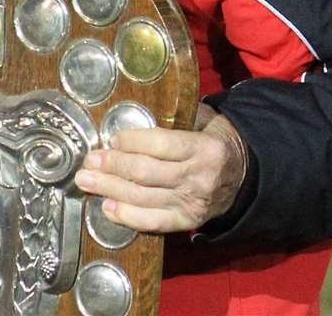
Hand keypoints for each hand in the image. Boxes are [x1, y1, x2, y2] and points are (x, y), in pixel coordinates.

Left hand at [74, 103, 247, 233]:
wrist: (245, 177)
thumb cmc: (214, 141)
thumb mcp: (205, 120)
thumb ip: (177, 115)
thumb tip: (133, 109)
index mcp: (205, 148)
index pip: (160, 144)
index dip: (131, 142)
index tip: (111, 138)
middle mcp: (199, 178)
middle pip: (145, 173)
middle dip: (112, 165)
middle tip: (89, 160)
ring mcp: (193, 203)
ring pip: (144, 198)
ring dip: (110, 189)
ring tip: (86, 180)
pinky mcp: (188, 221)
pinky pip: (154, 222)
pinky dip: (128, 217)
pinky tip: (107, 208)